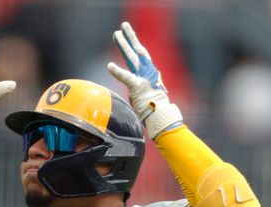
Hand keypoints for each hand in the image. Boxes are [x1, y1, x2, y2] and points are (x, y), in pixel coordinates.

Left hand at [106, 21, 182, 138]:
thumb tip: (132, 94)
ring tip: (116, 33)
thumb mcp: (143, 97)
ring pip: (132, 57)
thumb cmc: (152, 110)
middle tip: (122, 26)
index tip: (121, 35)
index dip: (130, 45)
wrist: (160, 117)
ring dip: (124, 44)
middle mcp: (147, 73)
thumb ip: (137, 91)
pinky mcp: (138, 86)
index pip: (138, 56)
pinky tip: (109, 65)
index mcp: (148, 74)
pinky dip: (117, 71)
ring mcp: (143, 78)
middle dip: (129, 38)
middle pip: (136, 51)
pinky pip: (126, 77)